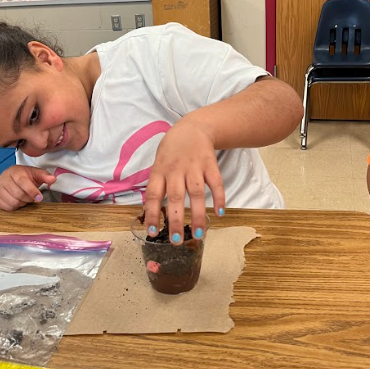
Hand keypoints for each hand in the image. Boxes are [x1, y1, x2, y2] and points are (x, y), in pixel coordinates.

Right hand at [0, 165, 56, 210]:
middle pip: (18, 194)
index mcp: (15, 171)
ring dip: (22, 203)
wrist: (12, 176)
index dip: (32, 191)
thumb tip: (53, 179)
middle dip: (28, 198)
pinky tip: (17, 200)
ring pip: (13, 202)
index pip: (23, 182)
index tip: (39, 198)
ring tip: (24, 197)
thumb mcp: (36, 173)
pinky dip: (15, 206)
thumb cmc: (25, 176)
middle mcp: (4, 178)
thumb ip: (45, 176)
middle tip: (32, 197)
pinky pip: (7, 207)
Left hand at [143, 119, 224, 244]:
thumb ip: (157, 185)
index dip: (151, 213)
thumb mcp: (158, 164)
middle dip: (176, 220)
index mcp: (160, 171)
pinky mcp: (210, 164)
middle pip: (175, 197)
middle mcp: (176, 170)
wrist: (193, 128)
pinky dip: (219, 197)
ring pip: (196, 193)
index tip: (152, 232)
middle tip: (176, 240)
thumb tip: (149, 212)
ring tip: (199, 235)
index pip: (153, 194)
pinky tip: (219, 213)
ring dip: (198, 215)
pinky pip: (216, 183)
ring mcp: (194, 167)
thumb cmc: (172, 151)